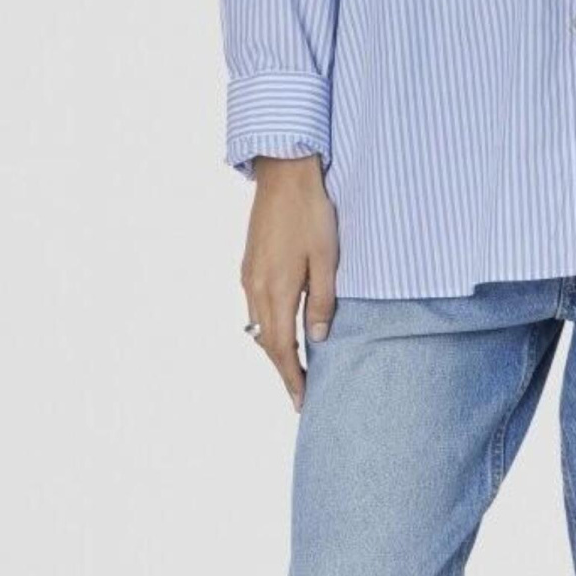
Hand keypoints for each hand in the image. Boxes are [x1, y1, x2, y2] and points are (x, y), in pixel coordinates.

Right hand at [240, 155, 337, 411]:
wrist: (284, 173)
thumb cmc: (311, 212)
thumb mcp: (327, 259)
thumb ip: (322, 300)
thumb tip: (318, 338)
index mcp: (276, 289)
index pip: (282, 348)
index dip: (292, 376)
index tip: (303, 401)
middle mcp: (255, 287)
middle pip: (266, 342)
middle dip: (283, 369)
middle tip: (301, 394)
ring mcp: (248, 275)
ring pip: (258, 326)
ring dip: (275, 349)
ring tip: (295, 368)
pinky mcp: (249, 263)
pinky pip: (256, 307)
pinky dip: (268, 327)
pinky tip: (283, 330)